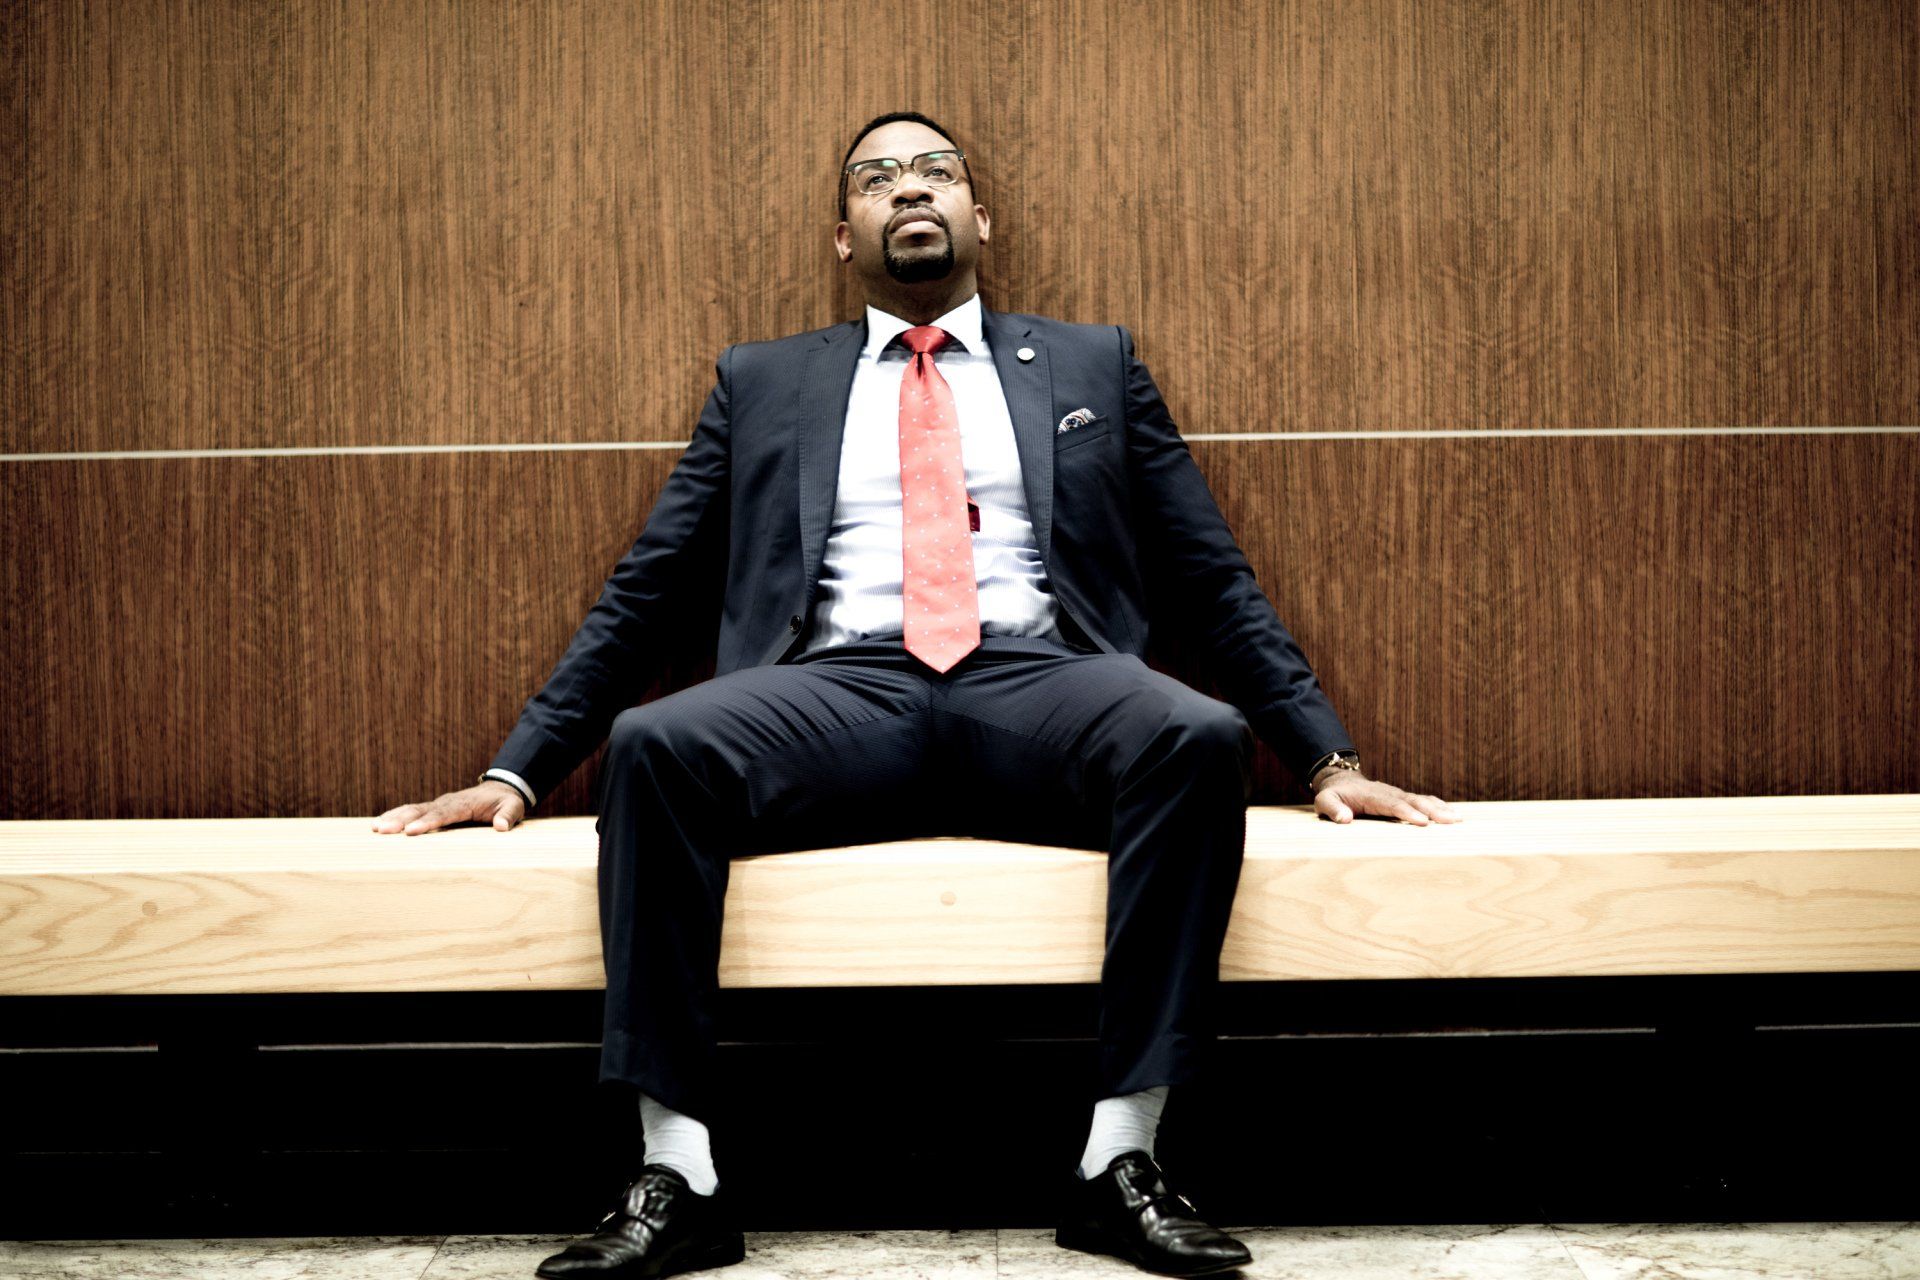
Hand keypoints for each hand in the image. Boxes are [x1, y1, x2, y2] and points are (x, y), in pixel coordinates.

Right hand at [373, 781, 525, 834]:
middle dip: (401, 820)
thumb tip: (501, 827)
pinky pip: (412, 811)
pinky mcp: (434, 809)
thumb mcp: (514, 807)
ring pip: (413, 809)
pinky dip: (396, 815)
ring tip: (375, 828)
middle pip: (422, 810)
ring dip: (394, 817)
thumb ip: (508, 816)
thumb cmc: (506, 801)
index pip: (444, 813)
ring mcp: (439, 804)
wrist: (501, 789)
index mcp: (465, 804)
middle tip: (382, 830)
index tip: (411, 830)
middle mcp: (448, 802)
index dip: (428, 822)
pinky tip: (379, 824)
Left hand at [1313, 775, 1461, 825]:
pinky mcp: (1402, 798)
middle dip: (1432, 810)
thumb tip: (1345, 819)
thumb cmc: (1333, 795)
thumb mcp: (1324, 801)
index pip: (1391, 804)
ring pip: (1421, 799)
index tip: (1422, 821)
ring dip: (1440, 808)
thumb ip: (1332, 809)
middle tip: (1451, 820)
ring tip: (1458, 819)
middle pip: (1412, 800)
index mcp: (1371, 796)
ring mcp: (1397, 794)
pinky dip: (1438, 806)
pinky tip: (1453, 814)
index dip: (1407, 812)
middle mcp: (1388, 792)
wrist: (1341, 781)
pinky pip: (1422, 800)